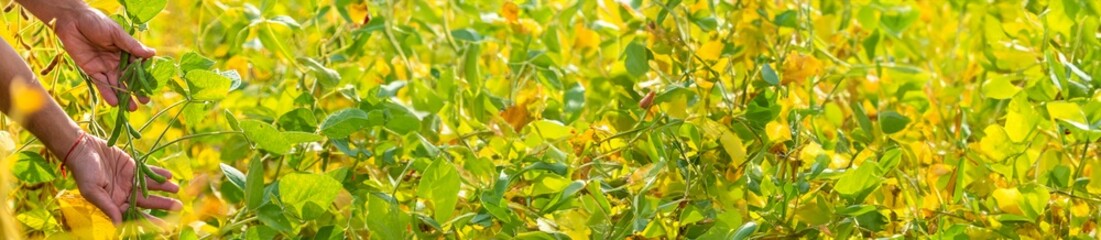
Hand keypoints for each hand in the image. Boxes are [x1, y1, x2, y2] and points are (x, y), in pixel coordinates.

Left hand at [53, 6, 154, 110]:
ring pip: (116, 84)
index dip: (145, 76)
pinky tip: (115, 103)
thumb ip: (132, 45)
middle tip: (145, 102)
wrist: (71, 22)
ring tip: (132, 108)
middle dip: (136, 90)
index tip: (152, 87)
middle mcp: (117, 61)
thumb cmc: (96, 22)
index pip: (138, 66)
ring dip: (124, 96)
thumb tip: (152, 54)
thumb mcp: (116, 33)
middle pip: (129, 78)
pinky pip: (101, 84)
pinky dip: (108, 93)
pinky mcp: (91, 71)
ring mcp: (104, 67)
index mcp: (126, 51)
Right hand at [64, 133, 181, 224]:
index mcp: (115, 202)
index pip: (136, 214)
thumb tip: (118, 225)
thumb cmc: (84, 171)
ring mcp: (129, 179)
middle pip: (147, 201)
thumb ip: (107, 207)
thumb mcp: (92, 191)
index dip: (150, 220)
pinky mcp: (132, 166)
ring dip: (164, 188)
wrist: (81, 149)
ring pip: (150, 186)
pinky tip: (169, 176)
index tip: (165, 226)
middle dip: (163, 204)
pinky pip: (148, 171)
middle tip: (179, 206)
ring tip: (177, 189)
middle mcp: (124, 193)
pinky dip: (158, 174)